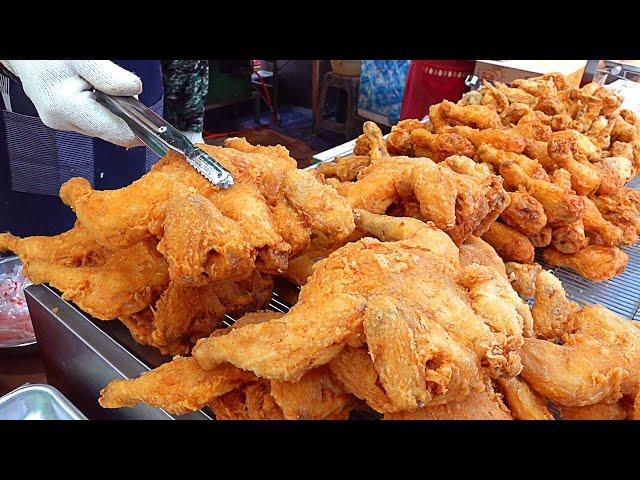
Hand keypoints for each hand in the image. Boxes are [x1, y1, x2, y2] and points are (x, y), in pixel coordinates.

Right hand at [1, 60, 143, 147]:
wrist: (25, 54)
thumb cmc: (49, 54)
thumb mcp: (82, 58)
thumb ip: (108, 76)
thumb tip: (135, 90)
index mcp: (66, 108)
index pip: (117, 133)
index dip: (141, 130)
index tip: (159, 126)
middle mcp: (63, 122)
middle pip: (113, 131)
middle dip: (126, 114)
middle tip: (125, 90)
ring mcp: (63, 123)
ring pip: (105, 125)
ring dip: (114, 109)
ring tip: (102, 85)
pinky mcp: (65, 120)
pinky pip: (95, 119)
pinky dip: (103, 107)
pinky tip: (95, 92)